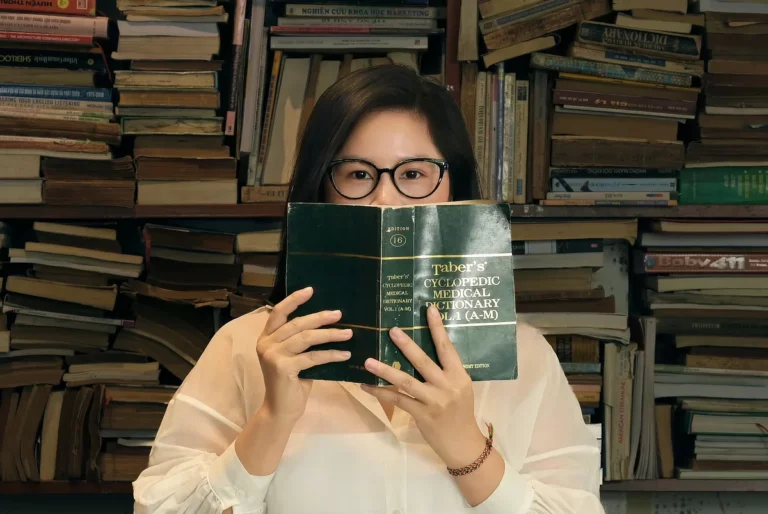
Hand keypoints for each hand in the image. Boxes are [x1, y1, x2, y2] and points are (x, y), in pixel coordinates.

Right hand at [256, 286, 352, 423]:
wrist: (281, 410)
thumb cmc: (291, 383)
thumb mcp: (293, 357)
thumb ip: (301, 341)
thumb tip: (328, 323)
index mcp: (266, 337)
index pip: (279, 312)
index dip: (294, 299)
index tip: (311, 290)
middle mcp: (266, 343)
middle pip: (297, 324)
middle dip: (320, 317)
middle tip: (339, 314)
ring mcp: (273, 355)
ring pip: (306, 338)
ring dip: (330, 334)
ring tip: (349, 333)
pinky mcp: (283, 368)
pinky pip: (313, 357)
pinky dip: (331, 354)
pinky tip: (345, 354)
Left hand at [360, 304, 487, 469]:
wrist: (463, 443)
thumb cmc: (460, 412)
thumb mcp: (460, 387)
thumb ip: (446, 371)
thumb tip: (425, 350)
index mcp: (459, 375)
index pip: (447, 348)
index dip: (438, 328)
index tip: (429, 309)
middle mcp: (447, 386)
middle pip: (423, 362)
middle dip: (406, 345)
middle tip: (391, 330)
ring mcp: (433, 401)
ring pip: (406, 382)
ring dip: (385, 370)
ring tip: (368, 361)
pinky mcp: (422, 415)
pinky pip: (397, 400)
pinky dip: (380, 392)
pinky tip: (366, 385)